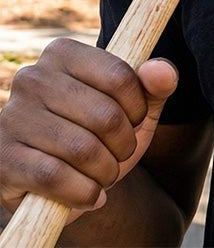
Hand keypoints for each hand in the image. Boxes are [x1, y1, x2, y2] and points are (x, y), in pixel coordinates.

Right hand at [0, 38, 177, 221]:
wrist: (60, 183)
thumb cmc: (101, 134)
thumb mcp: (134, 106)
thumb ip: (155, 84)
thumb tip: (163, 72)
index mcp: (63, 53)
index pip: (119, 76)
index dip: (138, 108)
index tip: (135, 120)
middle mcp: (32, 78)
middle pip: (105, 115)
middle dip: (124, 144)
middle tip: (120, 153)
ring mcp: (12, 117)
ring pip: (82, 149)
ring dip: (106, 172)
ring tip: (105, 174)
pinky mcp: (3, 158)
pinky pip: (54, 177)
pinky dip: (83, 192)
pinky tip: (90, 194)